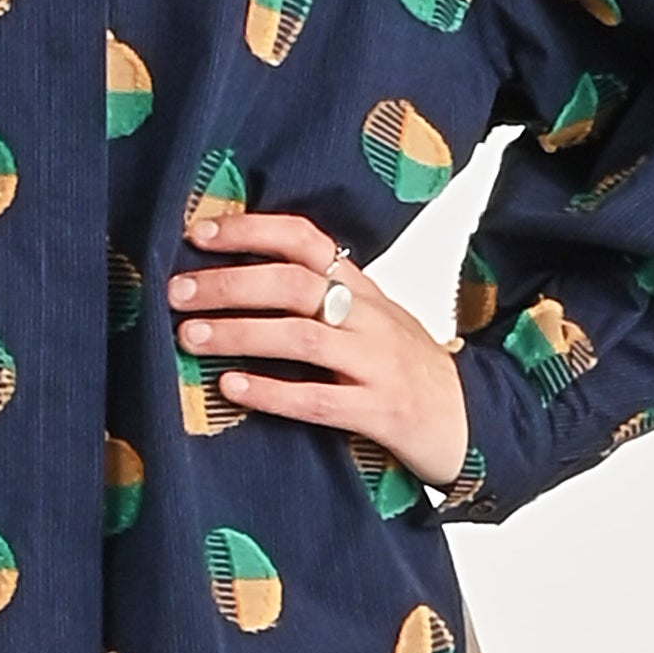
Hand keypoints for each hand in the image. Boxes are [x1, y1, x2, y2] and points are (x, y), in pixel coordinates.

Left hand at [170, 210, 468, 488]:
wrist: (478, 421)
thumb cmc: (407, 366)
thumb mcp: (370, 318)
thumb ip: (319, 295)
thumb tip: (235, 272)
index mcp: (362, 288)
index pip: (305, 240)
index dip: (251, 231)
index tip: (197, 232)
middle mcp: (370, 318)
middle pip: (294, 284)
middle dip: (229, 284)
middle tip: (176, 292)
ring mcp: (379, 365)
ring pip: (302, 338)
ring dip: (240, 333)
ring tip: (188, 336)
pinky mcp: (383, 414)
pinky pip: (321, 401)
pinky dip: (272, 393)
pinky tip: (231, 389)